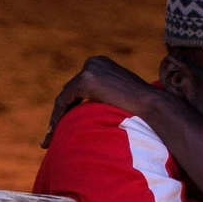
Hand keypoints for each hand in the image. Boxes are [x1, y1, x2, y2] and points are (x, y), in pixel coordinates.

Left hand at [45, 55, 159, 144]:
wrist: (152, 104)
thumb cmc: (143, 105)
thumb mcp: (122, 94)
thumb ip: (108, 95)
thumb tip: (101, 108)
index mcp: (102, 64)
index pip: (79, 87)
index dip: (70, 106)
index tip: (65, 125)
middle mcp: (93, 62)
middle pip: (70, 91)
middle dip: (61, 113)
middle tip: (53, 134)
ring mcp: (89, 69)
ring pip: (65, 97)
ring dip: (57, 118)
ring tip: (50, 139)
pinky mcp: (85, 80)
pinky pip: (64, 101)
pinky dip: (57, 118)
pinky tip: (54, 133)